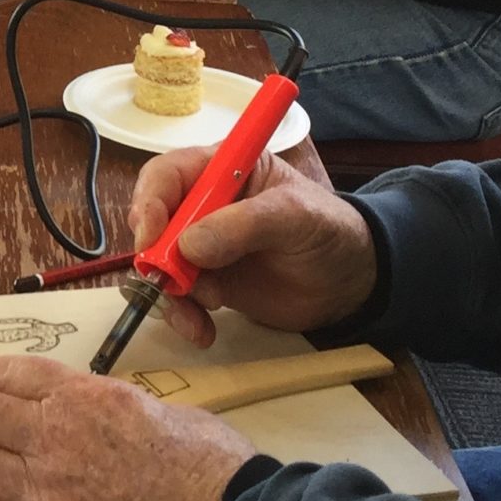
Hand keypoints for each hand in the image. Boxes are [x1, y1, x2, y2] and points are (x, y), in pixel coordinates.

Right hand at [128, 139, 374, 346]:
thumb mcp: (296, 217)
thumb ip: (245, 225)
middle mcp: (202, 204)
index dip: (150, 202)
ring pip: (158, 265)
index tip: (151, 238)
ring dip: (170, 294)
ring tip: (203, 314)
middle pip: (152, 221)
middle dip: (156, 256)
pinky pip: (176, 297)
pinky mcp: (206, 281)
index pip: (166, 175)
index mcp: (221, 170)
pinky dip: (183, 315)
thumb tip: (189, 246)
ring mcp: (200, 245)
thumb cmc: (328, 231)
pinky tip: (203, 330)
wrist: (350, 282)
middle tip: (172, 283)